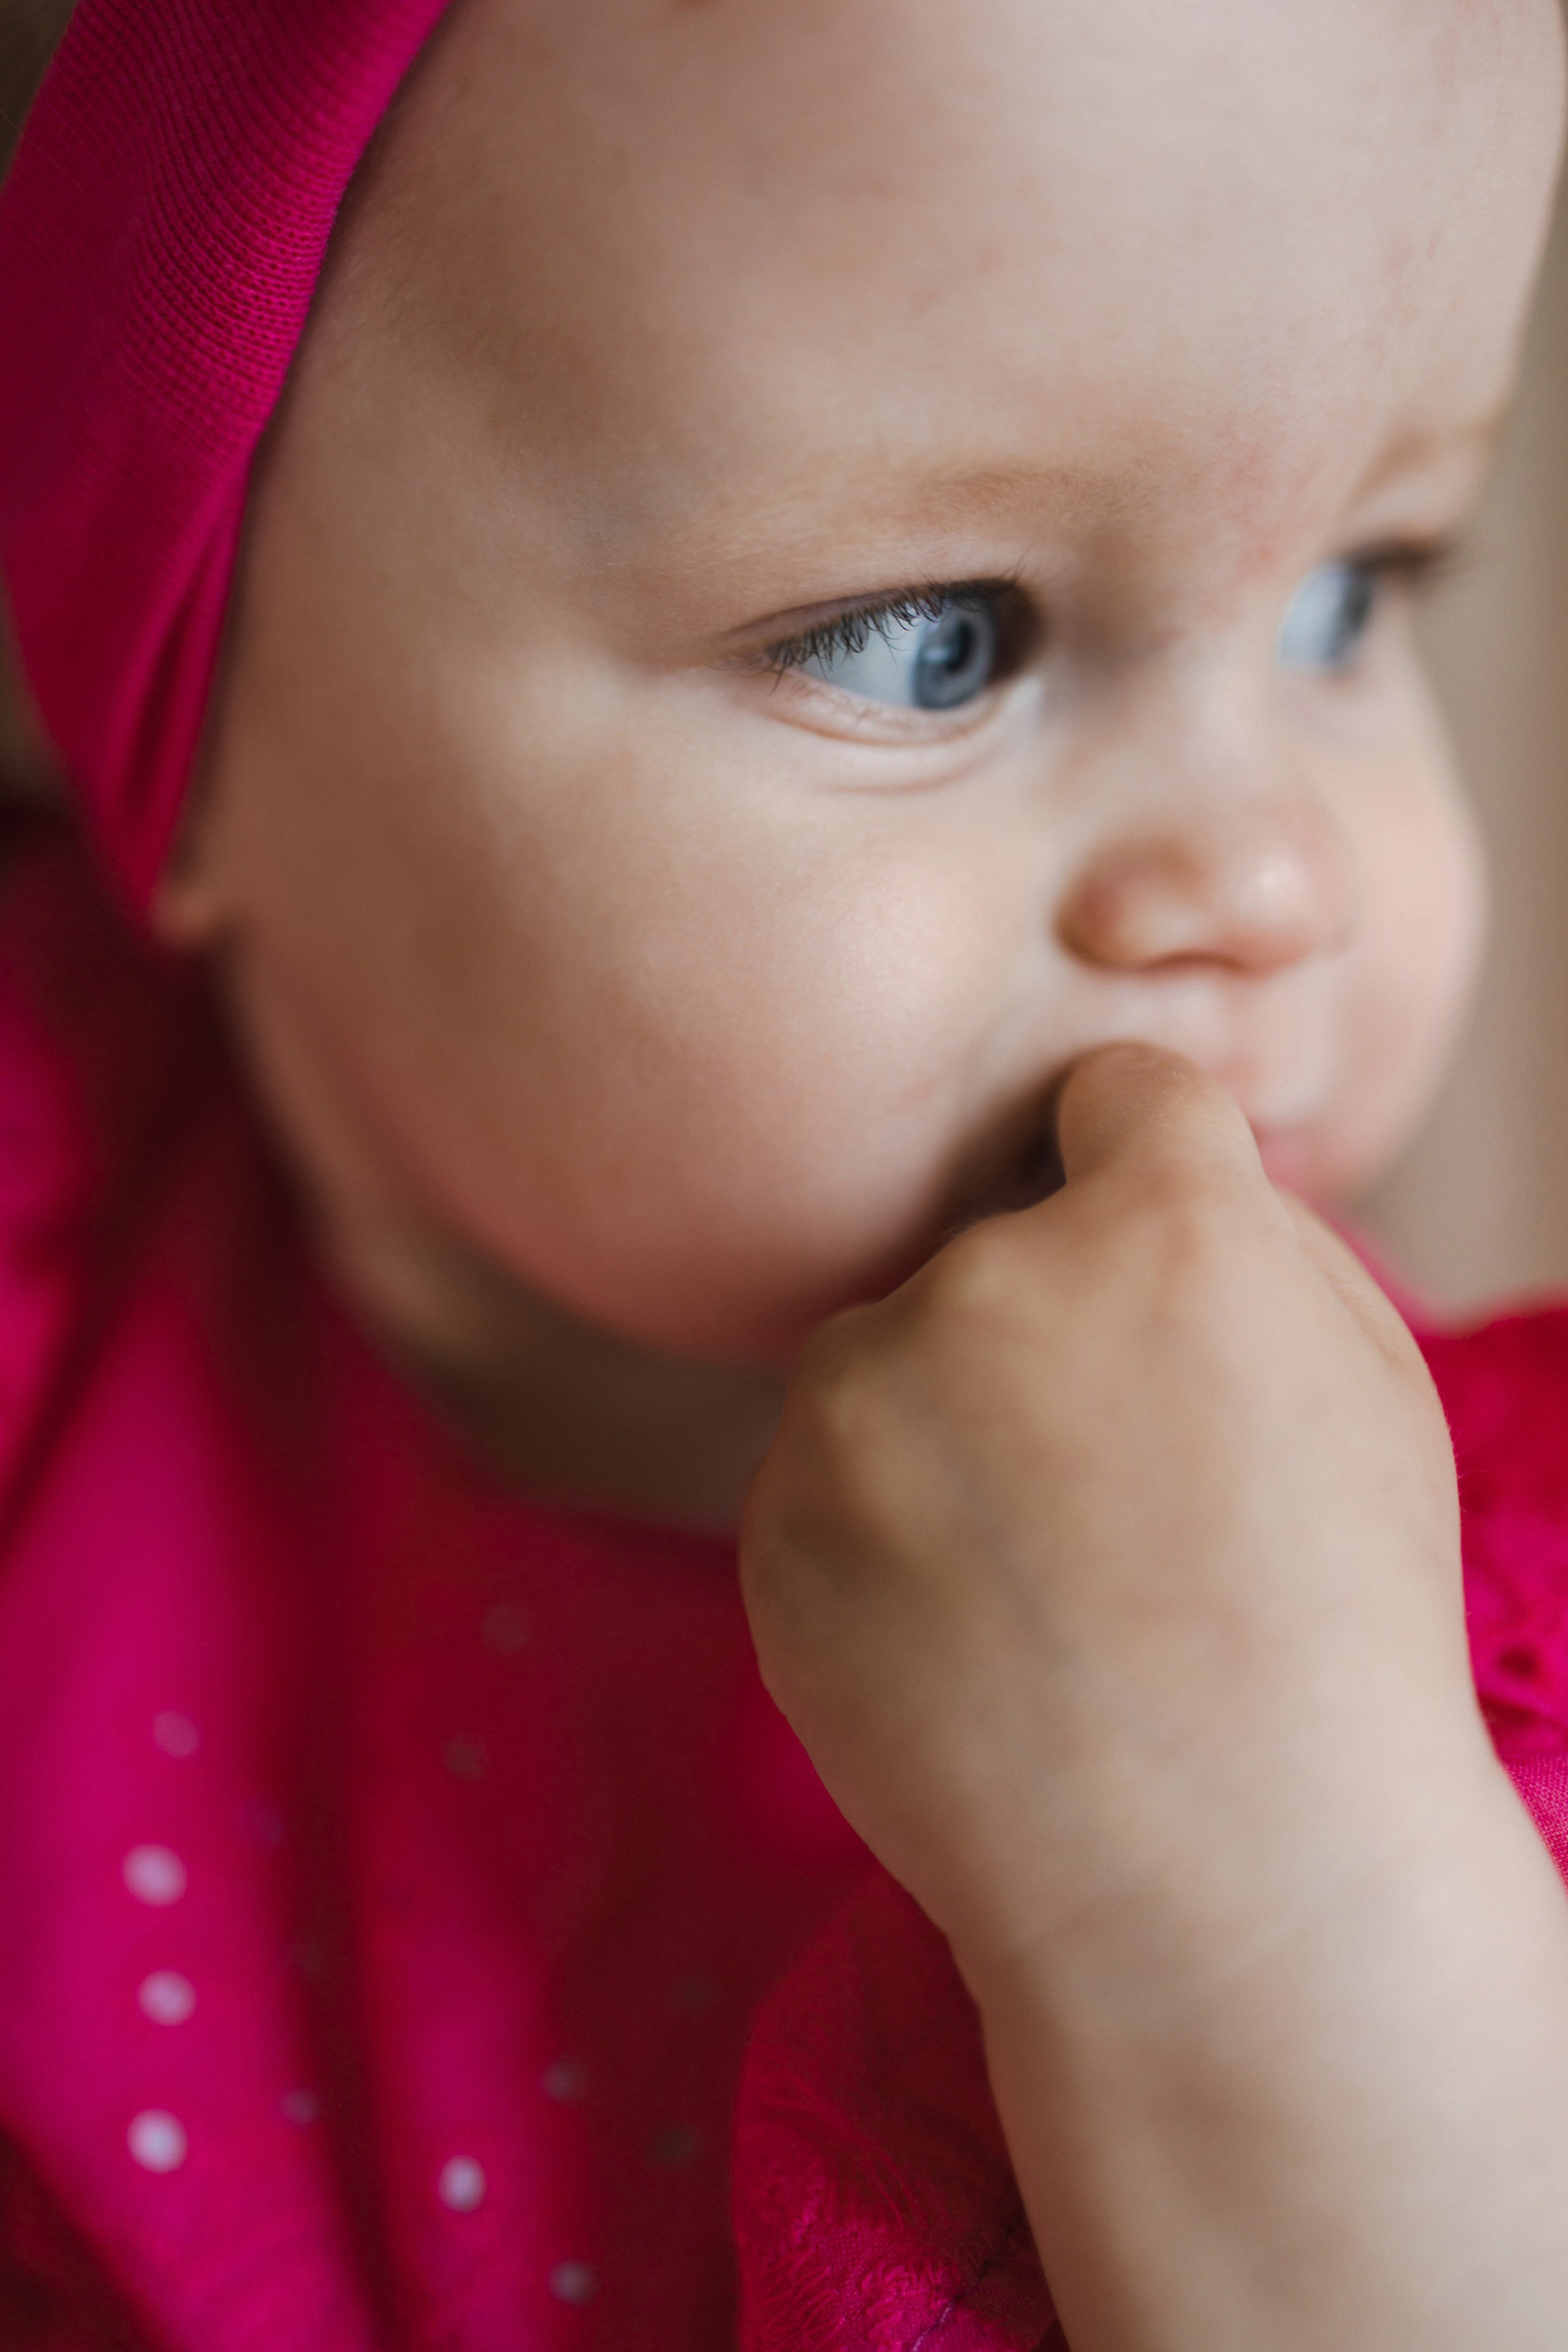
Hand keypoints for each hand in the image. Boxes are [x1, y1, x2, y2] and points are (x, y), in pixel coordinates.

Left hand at [741, 1044, 1567, 2351]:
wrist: (1221, 1881)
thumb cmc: (1333, 1639)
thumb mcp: (1368, 1396)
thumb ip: (1252, 1245)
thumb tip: (1146, 1167)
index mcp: (1162, 1232)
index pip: (1114, 1095)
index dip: (1132, 1154)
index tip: (1128, 1223)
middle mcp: (991, 1284)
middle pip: (991, 1256)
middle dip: (1036, 1340)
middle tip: (1109, 1498)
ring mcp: (865, 1407)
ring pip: (890, 1369)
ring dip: (942, 1439)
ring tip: (1041, 1593)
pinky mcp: (780, 1524)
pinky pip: (825, 1481)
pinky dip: (877, 1541)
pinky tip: (967, 1645)